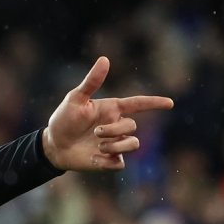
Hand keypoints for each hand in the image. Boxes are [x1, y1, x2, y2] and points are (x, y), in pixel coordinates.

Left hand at [43, 57, 173, 170]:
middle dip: (115, 130)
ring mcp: (114, 143)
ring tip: (98, 146)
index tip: (170, 103)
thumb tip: (104, 59)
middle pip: (132, 126)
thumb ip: (91, 82)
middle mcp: (116, 126)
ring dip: (116, 146)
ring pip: (133, 145)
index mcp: (112, 109)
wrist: (53, 145)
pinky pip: (120, 164)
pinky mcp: (109, 160)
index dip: (154, 102)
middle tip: (96, 132)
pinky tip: (92, 158)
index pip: (138, 104)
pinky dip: (107, 162)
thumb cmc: (64, 120)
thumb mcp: (75, 99)